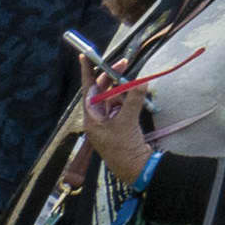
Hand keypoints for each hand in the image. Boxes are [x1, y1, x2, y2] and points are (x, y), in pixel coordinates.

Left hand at [69, 42, 143, 160]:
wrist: (134, 168)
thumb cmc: (124, 148)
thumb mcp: (128, 121)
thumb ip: (133, 99)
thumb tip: (140, 82)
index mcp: (91, 118)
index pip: (88, 90)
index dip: (87, 73)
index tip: (85, 56)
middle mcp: (96, 119)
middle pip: (101, 91)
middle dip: (111, 77)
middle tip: (124, 63)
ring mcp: (107, 122)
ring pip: (112, 97)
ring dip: (122, 88)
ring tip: (134, 83)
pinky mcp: (118, 125)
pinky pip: (121, 106)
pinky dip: (128, 98)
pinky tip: (137, 94)